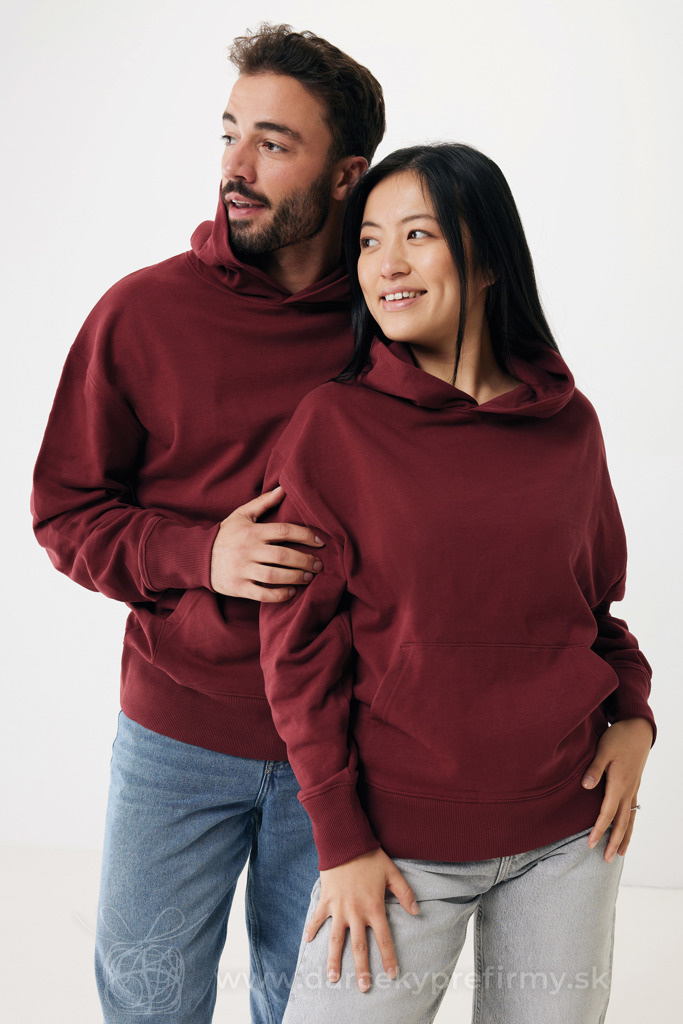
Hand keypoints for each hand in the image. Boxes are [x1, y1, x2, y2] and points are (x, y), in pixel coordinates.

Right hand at [210, 486, 323, 599]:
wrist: (198, 557)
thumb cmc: (226, 535)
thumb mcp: (241, 515)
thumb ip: (263, 502)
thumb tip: (283, 489)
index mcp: (251, 531)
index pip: (283, 531)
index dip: (305, 536)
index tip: (320, 542)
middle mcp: (247, 550)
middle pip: (282, 556)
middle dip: (305, 561)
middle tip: (319, 565)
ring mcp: (242, 570)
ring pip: (274, 575)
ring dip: (296, 577)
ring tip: (309, 577)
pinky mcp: (238, 587)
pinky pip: (262, 594)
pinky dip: (279, 595)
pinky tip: (291, 591)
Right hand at [304, 848, 418, 992]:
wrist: (345, 842)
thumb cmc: (370, 857)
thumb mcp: (392, 873)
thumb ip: (405, 893)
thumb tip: (416, 911)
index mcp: (374, 907)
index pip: (383, 938)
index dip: (388, 957)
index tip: (391, 974)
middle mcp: (355, 912)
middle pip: (358, 946)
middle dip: (361, 969)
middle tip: (364, 988)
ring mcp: (338, 908)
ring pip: (335, 940)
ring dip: (334, 960)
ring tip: (333, 979)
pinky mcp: (326, 900)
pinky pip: (317, 918)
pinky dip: (312, 929)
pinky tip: (307, 942)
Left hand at [582, 717, 652, 861]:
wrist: (638, 729)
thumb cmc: (619, 737)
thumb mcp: (603, 749)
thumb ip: (594, 768)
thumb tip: (585, 786)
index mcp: (618, 784)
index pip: (607, 814)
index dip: (598, 830)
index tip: (589, 844)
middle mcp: (628, 790)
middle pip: (621, 823)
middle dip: (613, 842)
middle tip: (605, 859)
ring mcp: (633, 789)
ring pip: (630, 819)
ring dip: (624, 837)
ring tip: (619, 854)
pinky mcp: (634, 785)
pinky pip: (633, 810)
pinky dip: (630, 824)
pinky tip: (627, 829)